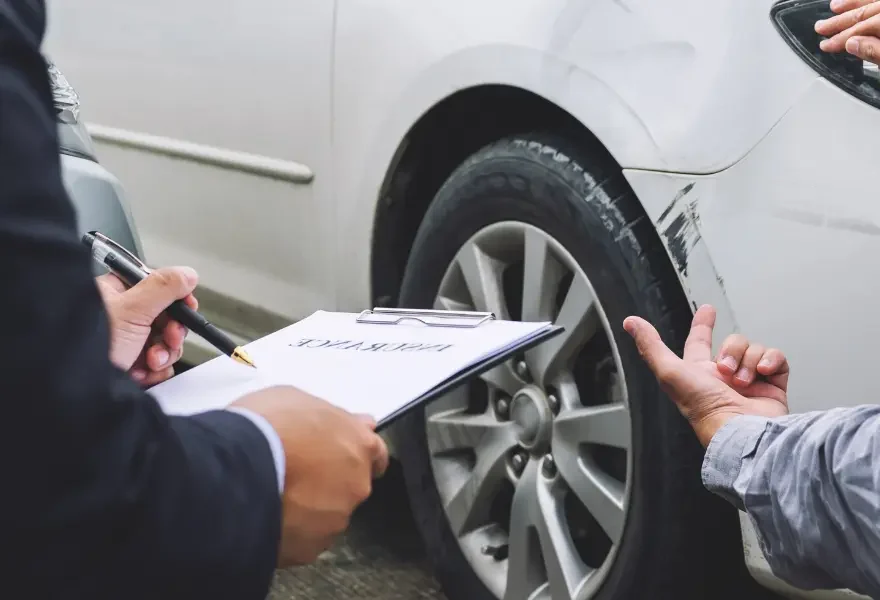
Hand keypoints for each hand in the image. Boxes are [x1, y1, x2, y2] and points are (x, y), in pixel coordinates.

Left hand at [96, 267, 197, 386]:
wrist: (77, 390)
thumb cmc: (87, 346)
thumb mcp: (132, 309)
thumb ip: (163, 287)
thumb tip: (187, 274)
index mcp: (116, 294)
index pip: (157, 287)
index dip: (176, 298)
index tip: (187, 307)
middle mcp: (121, 317)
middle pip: (166, 317)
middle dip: (171, 332)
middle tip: (168, 338)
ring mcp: (127, 342)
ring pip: (165, 342)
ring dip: (164, 353)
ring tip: (150, 361)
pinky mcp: (131, 365)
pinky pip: (159, 364)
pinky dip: (156, 370)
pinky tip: (143, 372)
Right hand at [231, 386, 389, 566]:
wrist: (235, 471)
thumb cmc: (264, 428)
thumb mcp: (296, 399)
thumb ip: (331, 416)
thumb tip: (347, 422)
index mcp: (358, 445)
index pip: (376, 454)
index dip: (356, 453)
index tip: (343, 455)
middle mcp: (356, 484)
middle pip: (351, 485)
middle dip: (330, 480)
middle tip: (296, 472)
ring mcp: (335, 519)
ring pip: (327, 514)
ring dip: (309, 507)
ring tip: (275, 494)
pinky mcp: (311, 548)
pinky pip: (304, 539)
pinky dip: (291, 530)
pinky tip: (268, 515)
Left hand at [622, 305, 789, 446]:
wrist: (742, 430)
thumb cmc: (703, 408)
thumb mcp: (669, 372)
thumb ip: (651, 346)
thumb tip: (631, 323)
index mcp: (699, 374)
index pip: (699, 342)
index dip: (702, 325)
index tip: (708, 310)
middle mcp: (724, 377)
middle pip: (731, 342)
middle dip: (730, 349)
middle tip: (725, 369)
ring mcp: (750, 382)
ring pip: (753, 348)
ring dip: (747, 360)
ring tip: (742, 381)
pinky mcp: (773, 386)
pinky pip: (776, 358)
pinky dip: (770, 361)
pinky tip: (762, 373)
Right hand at [815, 0, 879, 62]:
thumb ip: (875, 51)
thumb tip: (852, 44)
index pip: (862, 28)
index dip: (841, 37)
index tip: (826, 45)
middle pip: (865, 13)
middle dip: (840, 21)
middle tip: (821, 27)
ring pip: (873, 2)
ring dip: (852, 5)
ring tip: (834, 6)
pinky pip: (879, 0)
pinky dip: (868, 1)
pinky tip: (859, 3)